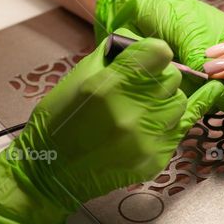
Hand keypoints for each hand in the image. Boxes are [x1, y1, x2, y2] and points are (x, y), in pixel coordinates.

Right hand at [0, 37, 223, 223]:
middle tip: (140, 87)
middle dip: (160, 80)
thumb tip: (141, 46)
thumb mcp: (77, 80)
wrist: (46, 176)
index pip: (158, 54)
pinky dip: (162, 130)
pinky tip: (137, 131)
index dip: (153, 55)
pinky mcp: (151, 161)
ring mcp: (143, 140)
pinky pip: (172, 135)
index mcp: (108, 86)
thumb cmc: (55, 128)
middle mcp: (130, 112)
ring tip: (138, 111)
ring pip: (178, 108)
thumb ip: (112, 61)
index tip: (149, 59)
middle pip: (173, 80)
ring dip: (165, 105)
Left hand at [94, 0, 223, 112]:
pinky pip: (203, 106)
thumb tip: (208, 73)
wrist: (131, 13)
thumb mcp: (190, 24)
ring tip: (223, 88)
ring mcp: (208, 81)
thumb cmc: (166, 8)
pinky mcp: (188, 94)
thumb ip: (201, 49)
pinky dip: (205, 105)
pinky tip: (203, 97)